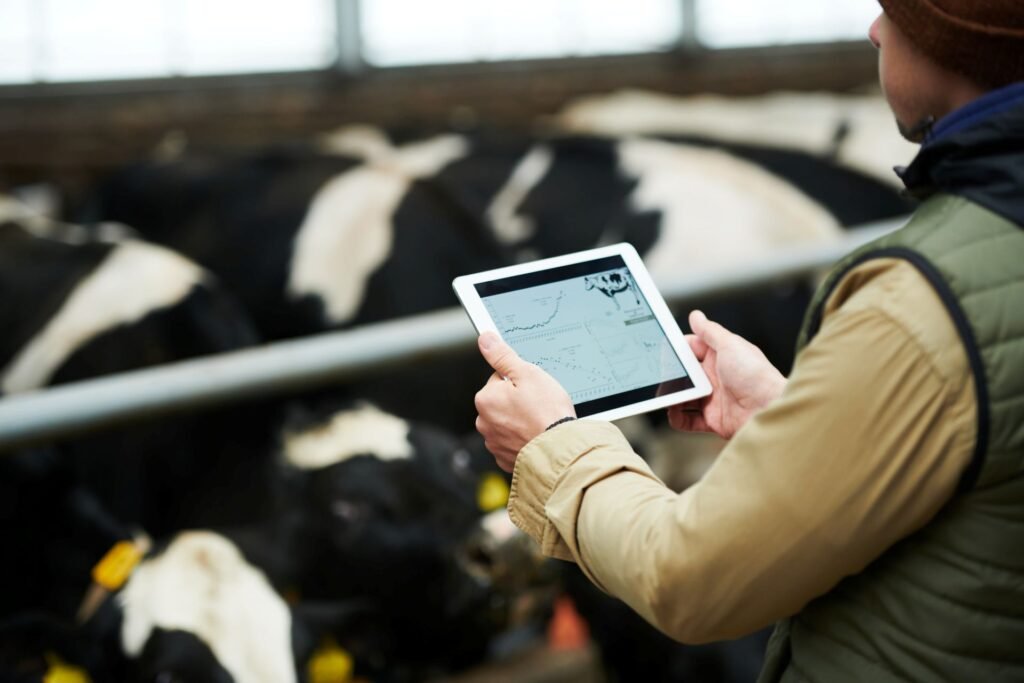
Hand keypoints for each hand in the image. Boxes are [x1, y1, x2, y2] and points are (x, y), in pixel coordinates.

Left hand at [474, 332, 575, 471]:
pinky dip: (522, 440)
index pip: (499, 380)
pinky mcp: (504, 459)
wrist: (560, 450)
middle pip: (501, 402)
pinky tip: (535, 437)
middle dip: (517, 402)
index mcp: (485, 399)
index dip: (519, 381)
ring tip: (539, 422)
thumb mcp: (527, 373)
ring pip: (507, 423)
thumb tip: (485, 339)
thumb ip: (502, 356)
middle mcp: (484, 422)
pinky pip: (512, 443)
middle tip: (538, 406)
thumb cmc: (546, 412)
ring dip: (519, 421)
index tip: (533, 390)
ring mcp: (493, 443)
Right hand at [668, 310, 785, 439]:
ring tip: (666, 394)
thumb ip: (710, 330)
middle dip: (671, 374)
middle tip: (661, 375)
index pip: (692, 349)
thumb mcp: (730, 344)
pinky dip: (677, 417)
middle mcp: (715, 377)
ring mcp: (712, 399)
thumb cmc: (755, 375)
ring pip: (682, 396)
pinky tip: (674, 411)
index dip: (678, 349)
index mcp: (720, 356)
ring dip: (671, 396)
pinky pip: (687, 419)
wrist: (768, 408)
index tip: (663, 350)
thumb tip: (696, 315)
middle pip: (684, 374)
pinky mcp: (712, 419)